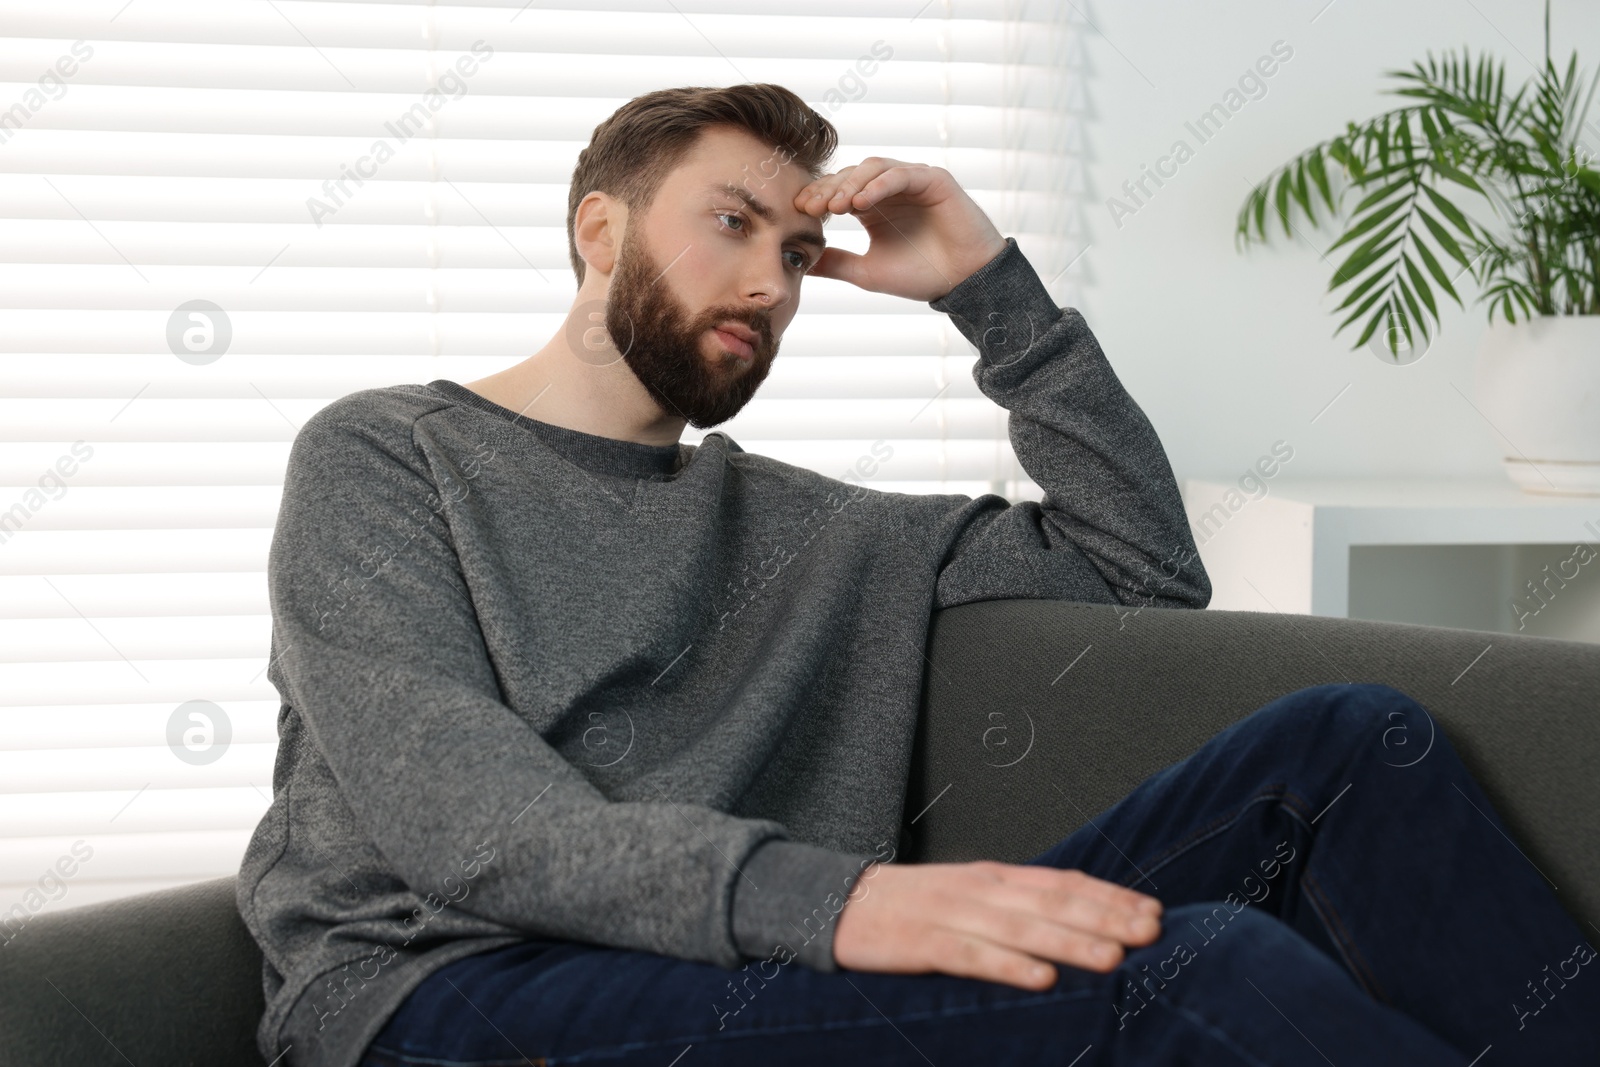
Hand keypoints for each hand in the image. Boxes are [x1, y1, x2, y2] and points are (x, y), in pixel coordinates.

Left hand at [793, 158, 1007, 302]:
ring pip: (873, 168)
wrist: (964, 282)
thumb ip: (836, 263)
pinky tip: (861, 202)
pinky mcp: (933, 179)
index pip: (838, 190)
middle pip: (850, 175)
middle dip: (828, 189)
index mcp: (873, 205)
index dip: (818, 197)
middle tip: (811, 207)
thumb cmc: (922, 275)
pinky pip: (901, 173)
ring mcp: (912, 180)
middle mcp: (889, 189)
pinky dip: (879, 184)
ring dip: (851, 184)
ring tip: (837, 206)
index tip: (799, 212)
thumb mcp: (867, 272)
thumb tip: (801, 264)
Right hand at [832, 860, 1162, 989]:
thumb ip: (1017, 906)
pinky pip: (973, 957)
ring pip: (1022, 929)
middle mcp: (981, 889)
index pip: (1063, 882)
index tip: (1151, 911)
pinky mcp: (923, 944)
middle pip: (1052, 903)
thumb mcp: (970, 896)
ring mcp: (952, 914)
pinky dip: (1008, 967)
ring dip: (1070, 943)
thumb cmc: (913, 905)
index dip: (1109, 897)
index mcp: (994, 877)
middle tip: (1151, 932)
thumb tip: (1078, 923)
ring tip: (1113, 958)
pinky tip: (1041, 981)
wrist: (840, 902)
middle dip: (1106, 918)